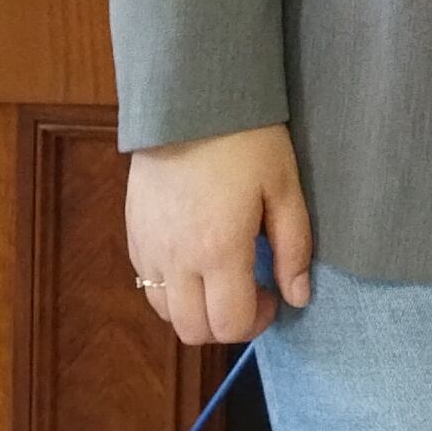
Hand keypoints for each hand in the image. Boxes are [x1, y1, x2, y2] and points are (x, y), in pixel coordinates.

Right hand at [125, 123, 313, 345]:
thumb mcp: (283, 188)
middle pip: (193, 331)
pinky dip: (172, 289)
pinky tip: (194, 261)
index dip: (257, 322)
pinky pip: (148, 284)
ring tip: (220, 279)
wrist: (190, 100)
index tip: (272, 295)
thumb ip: (294, 248)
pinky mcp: (134, 234)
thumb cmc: (246, 140)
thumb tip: (297, 296)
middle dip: (226, 324)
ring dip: (196, 310)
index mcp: (218, 250)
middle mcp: (177, 259)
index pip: (230, 324)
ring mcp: (149, 248)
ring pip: (166, 313)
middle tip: (248, 292)